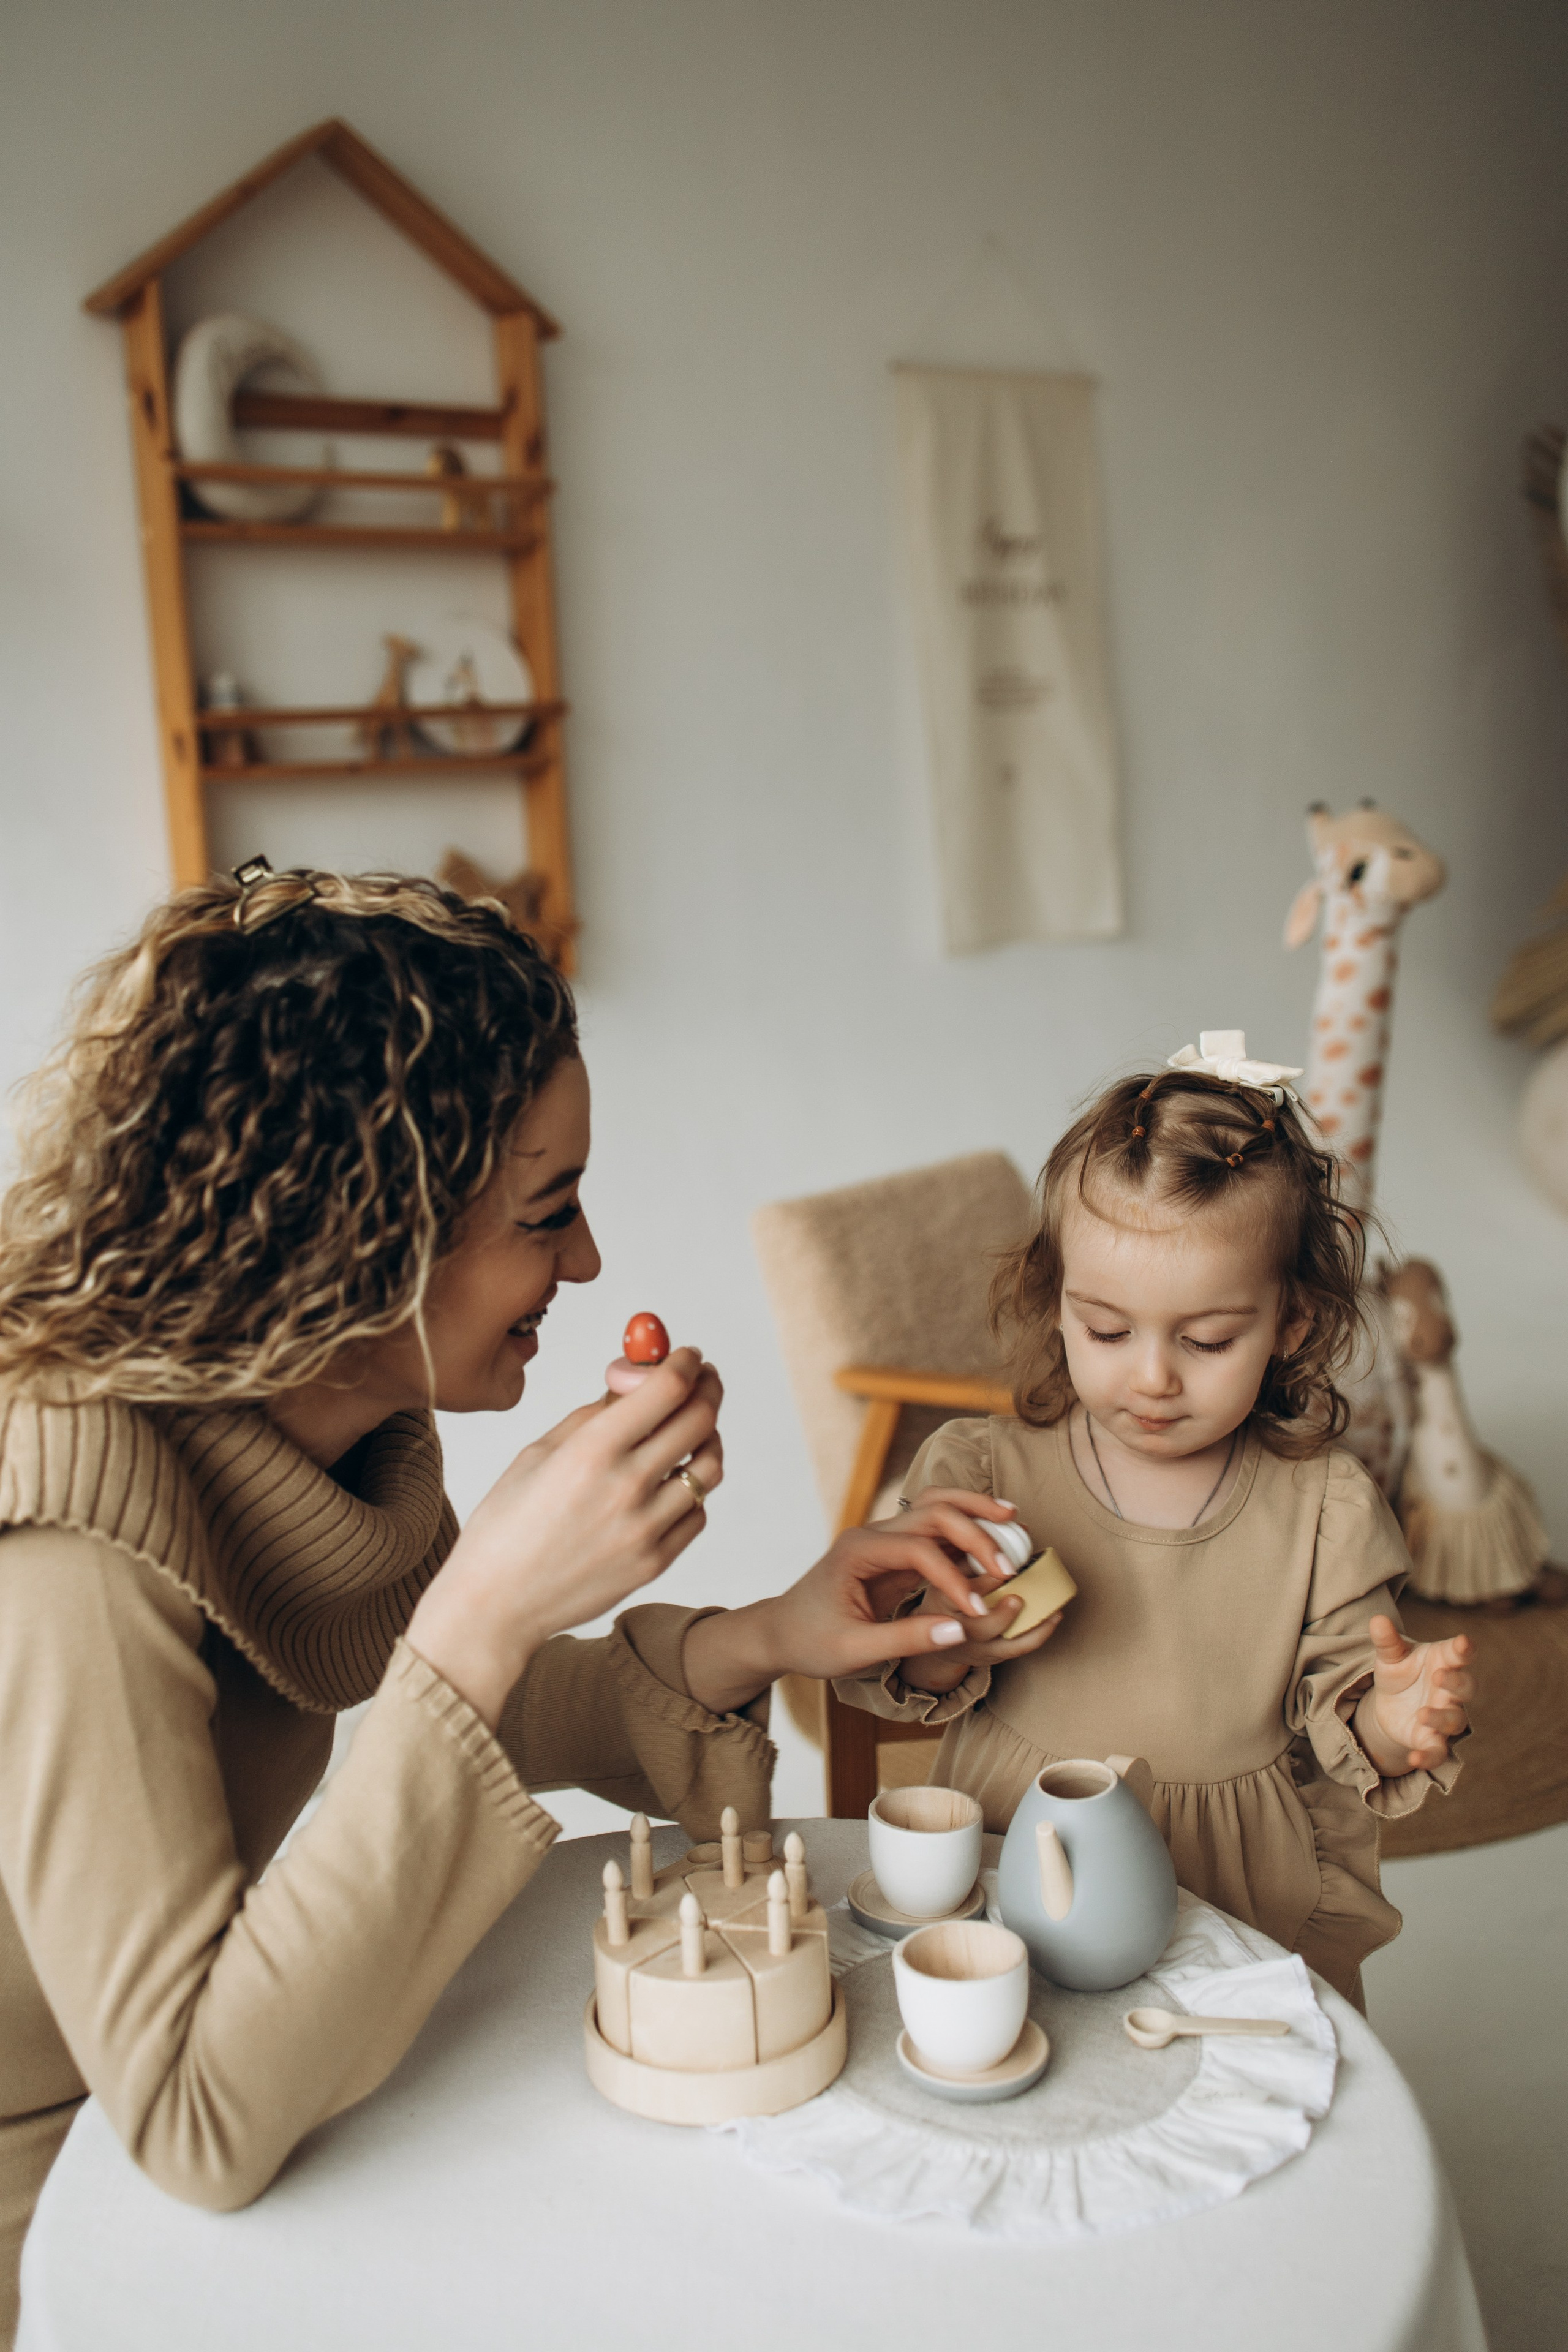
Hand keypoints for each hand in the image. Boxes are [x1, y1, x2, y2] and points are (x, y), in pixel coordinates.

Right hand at [406, 1347, 722, 1726]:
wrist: (496, 1605)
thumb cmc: (505, 1526)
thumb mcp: (538, 1454)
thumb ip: (593, 1415)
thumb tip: (634, 1380)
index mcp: (590, 1451)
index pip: (666, 1388)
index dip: (684, 1363)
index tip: (686, 1356)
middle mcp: (625, 1486)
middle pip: (699, 1419)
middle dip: (706, 1388)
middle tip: (701, 1381)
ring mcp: (646, 1528)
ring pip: (709, 1467)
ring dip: (708, 1438)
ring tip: (692, 1429)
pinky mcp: (655, 1562)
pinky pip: (697, 1513)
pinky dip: (692, 1490)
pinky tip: (672, 1482)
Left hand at [682, 1491, 1056, 1713]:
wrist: (782, 1631)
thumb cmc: (812, 1641)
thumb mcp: (854, 1650)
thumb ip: (907, 1639)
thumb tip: (962, 1630)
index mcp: (858, 1552)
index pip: (920, 1550)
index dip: (955, 1579)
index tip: (978, 1610)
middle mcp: (872, 1535)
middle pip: (933, 1511)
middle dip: (976, 1531)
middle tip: (1011, 1562)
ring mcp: (884, 1538)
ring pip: (936, 1508)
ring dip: (974, 1512)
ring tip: (1013, 1519)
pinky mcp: (894, 1551)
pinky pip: (935, 1533)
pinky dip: (966, 1533)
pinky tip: (995, 1542)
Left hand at [1354, 1614, 1472, 1773]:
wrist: (1392, 1703)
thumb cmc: (1400, 1672)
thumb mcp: (1390, 1656)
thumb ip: (1387, 1641)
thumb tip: (1376, 1619)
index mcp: (1445, 1662)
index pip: (1460, 1654)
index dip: (1464, 1649)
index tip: (1464, 1642)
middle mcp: (1450, 1691)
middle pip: (1467, 1687)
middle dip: (1457, 1682)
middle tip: (1440, 1676)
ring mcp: (1445, 1715)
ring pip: (1455, 1720)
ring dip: (1441, 1718)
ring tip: (1422, 1714)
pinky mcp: (1432, 1740)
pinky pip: (1438, 1751)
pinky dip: (1428, 1757)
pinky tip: (1414, 1759)